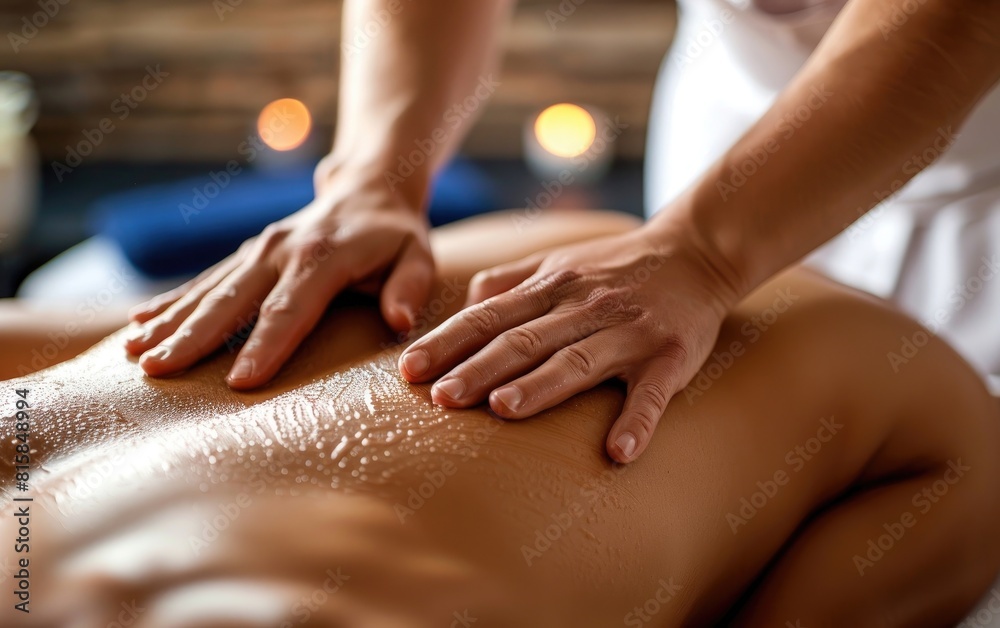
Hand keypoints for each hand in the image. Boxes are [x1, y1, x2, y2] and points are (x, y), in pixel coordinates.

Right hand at [124, 161, 433, 388]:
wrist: (369, 188)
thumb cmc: (396, 236)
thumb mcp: (417, 256)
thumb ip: (409, 287)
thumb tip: (397, 321)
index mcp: (323, 256)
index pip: (291, 308)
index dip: (266, 346)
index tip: (239, 382)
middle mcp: (281, 250)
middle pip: (232, 300)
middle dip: (193, 338)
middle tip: (158, 372)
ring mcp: (258, 250)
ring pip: (207, 290)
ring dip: (169, 322)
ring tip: (133, 354)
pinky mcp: (246, 254)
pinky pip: (203, 281)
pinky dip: (170, 302)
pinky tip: (137, 324)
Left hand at [397, 222, 740, 462]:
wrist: (697, 251)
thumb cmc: (618, 266)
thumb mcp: (560, 262)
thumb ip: (511, 281)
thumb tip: (466, 302)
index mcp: (551, 287)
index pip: (489, 316)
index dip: (448, 342)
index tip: (410, 370)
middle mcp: (584, 307)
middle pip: (524, 339)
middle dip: (479, 368)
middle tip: (441, 398)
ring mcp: (627, 332)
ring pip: (577, 360)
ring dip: (540, 386)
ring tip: (502, 411)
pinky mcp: (669, 356)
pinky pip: (651, 393)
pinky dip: (636, 421)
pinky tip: (618, 452)